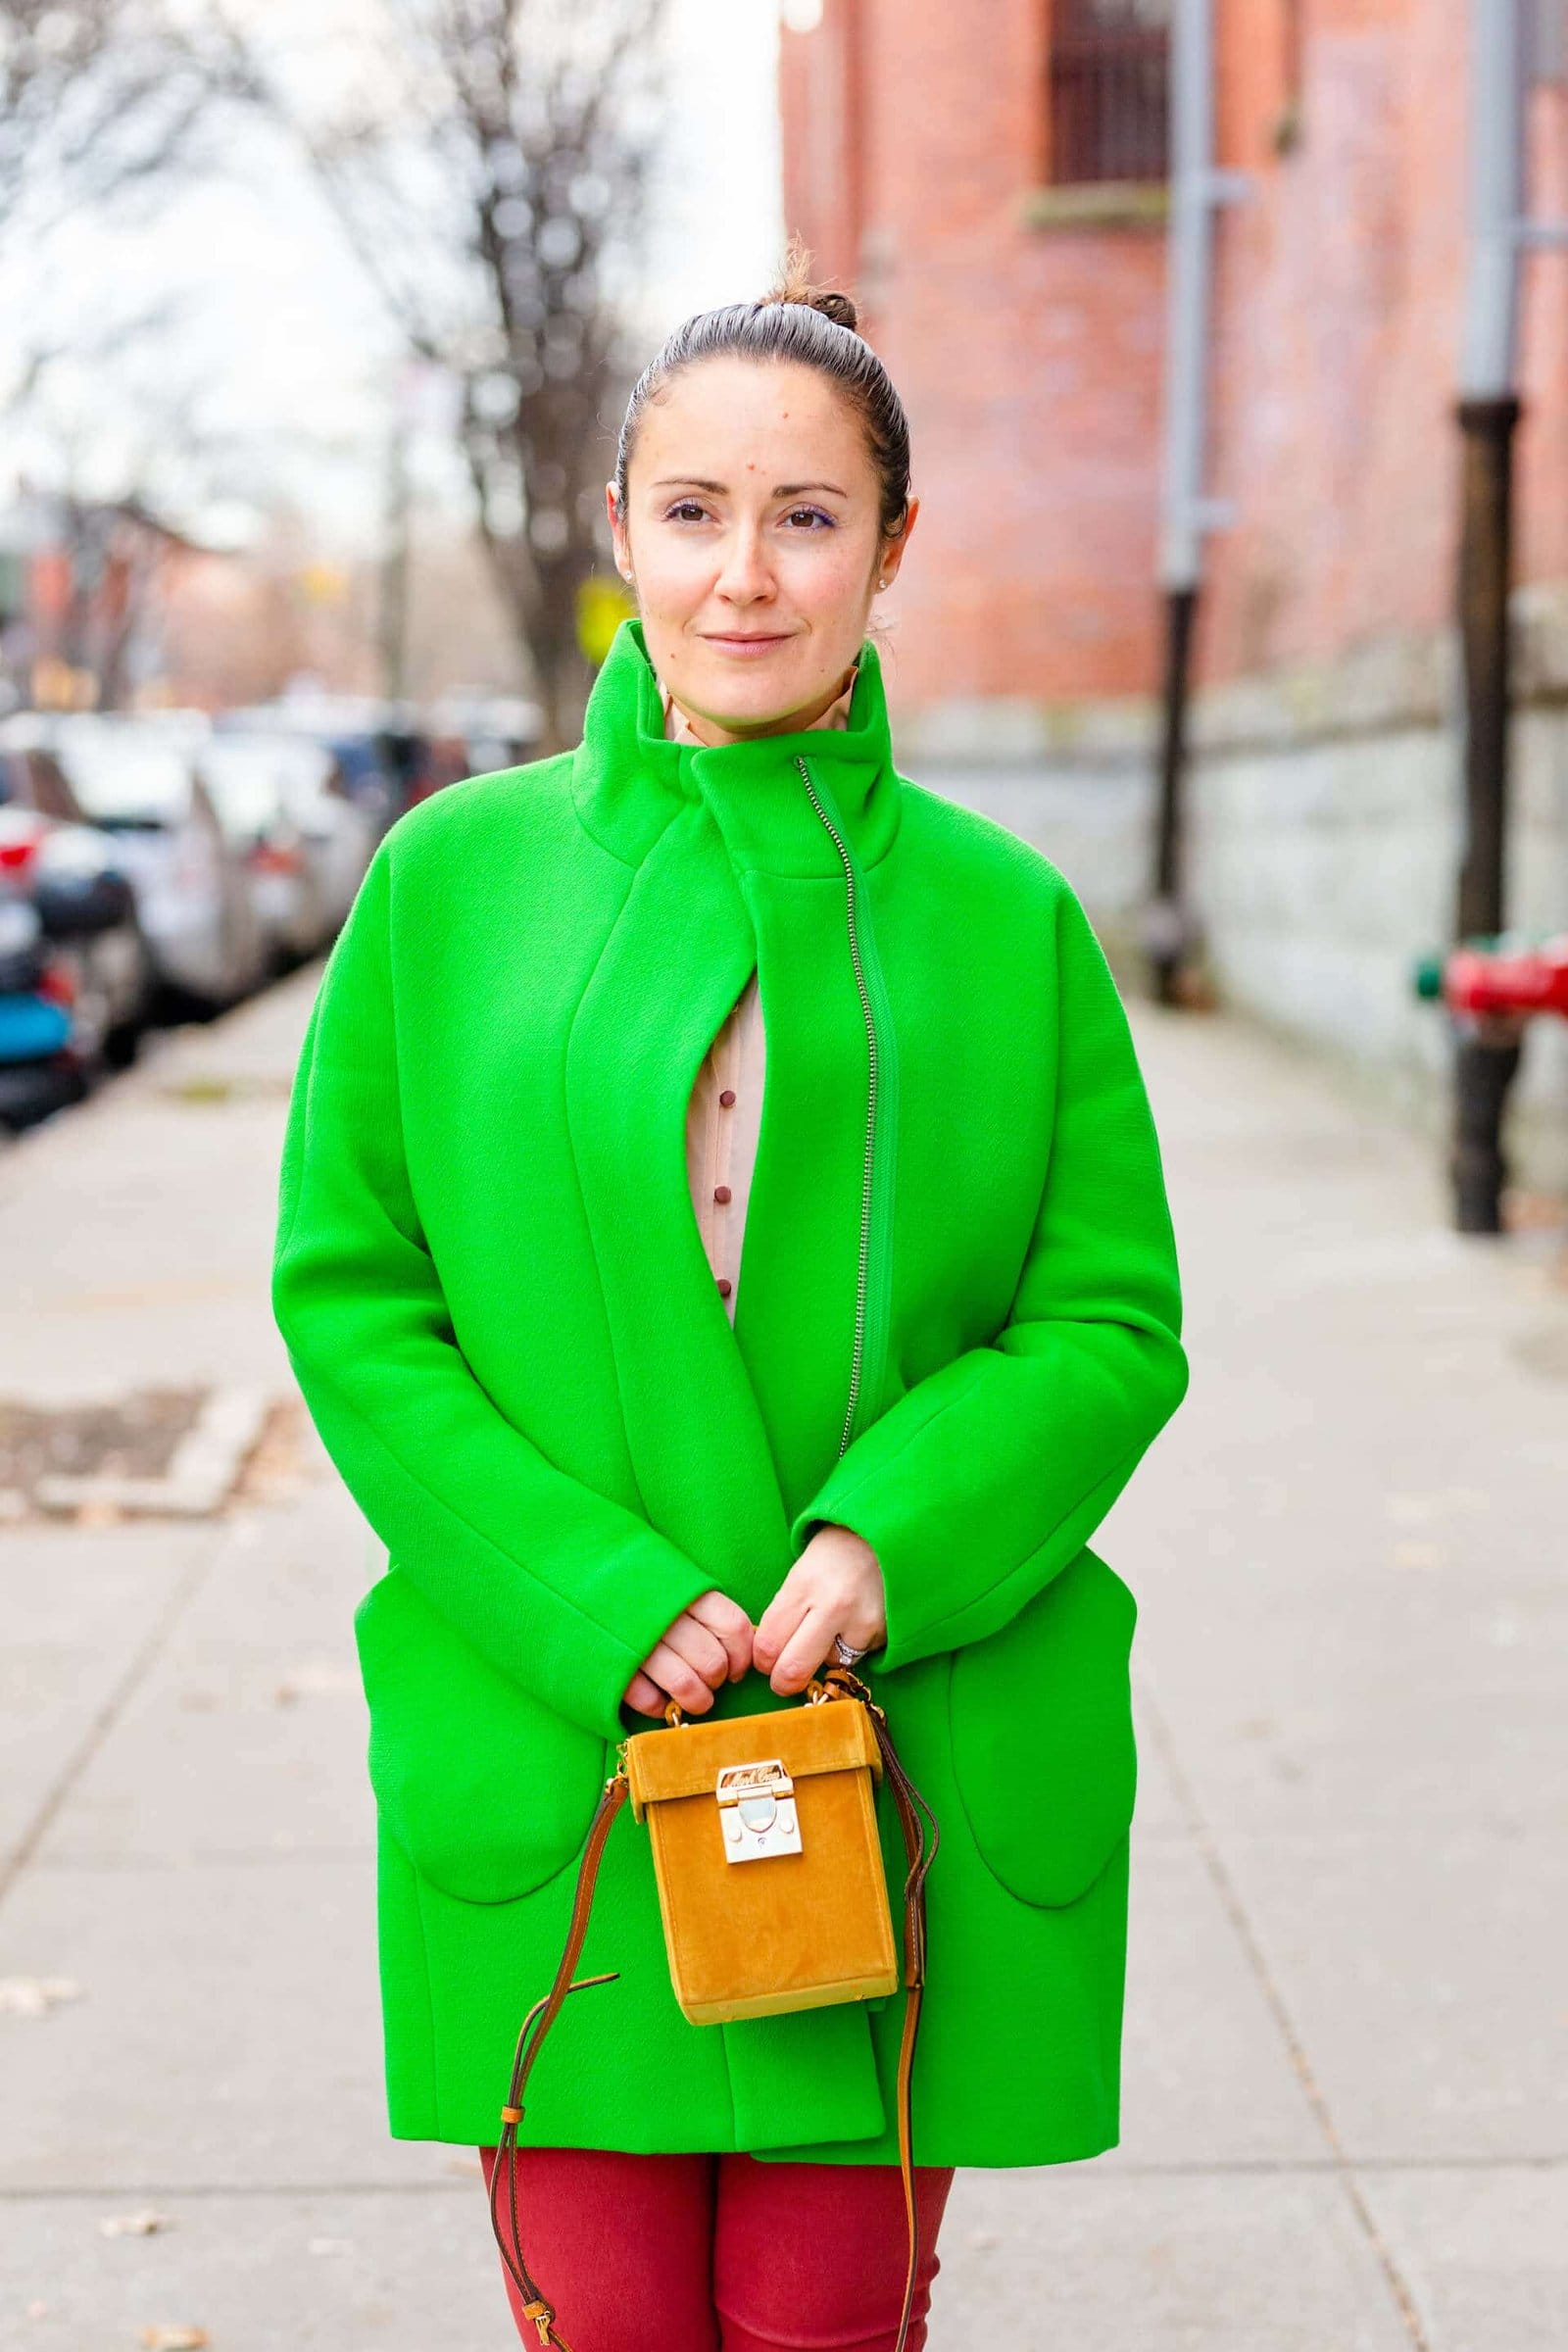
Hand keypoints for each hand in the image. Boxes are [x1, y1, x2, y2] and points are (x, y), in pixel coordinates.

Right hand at [622, 1589, 754, 1719]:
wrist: (572, 1580)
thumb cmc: (635, 1588)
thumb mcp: (673, 1585)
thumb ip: (705, 1609)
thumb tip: (744, 1646)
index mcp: (685, 1592)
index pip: (733, 1627)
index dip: (741, 1656)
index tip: (735, 1670)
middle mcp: (666, 1616)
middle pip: (712, 1661)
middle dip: (716, 1681)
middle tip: (708, 1682)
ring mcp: (638, 1642)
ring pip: (687, 1685)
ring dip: (696, 1700)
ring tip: (692, 1700)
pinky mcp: (614, 1668)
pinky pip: (649, 1700)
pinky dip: (659, 1707)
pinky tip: (658, 1701)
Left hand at [751, 1523, 885, 1695]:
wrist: (892, 1530)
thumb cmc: (839, 1547)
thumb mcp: (803, 1569)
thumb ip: (787, 1608)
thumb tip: (769, 1651)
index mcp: (803, 1585)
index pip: (768, 1644)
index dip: (762, 1660)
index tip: (765, 1661)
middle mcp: (832, 1607)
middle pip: (794, 1669)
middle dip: (783, 1681)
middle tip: (782, 1680)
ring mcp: (862, 1622)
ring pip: (829, 1663)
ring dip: (825, 1655)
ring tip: (833, 1625)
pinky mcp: (884, 1633)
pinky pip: (858, 1655)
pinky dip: (852, 1645)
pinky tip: (856, 1620)